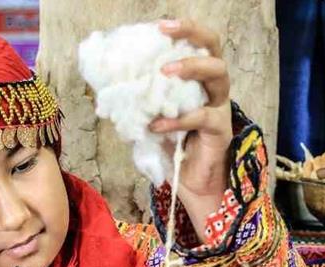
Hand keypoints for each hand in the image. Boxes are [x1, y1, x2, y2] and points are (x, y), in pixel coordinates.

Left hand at [151, 18, 232, 219]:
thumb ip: (137, 101)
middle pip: (214, 50)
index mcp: (198, 80)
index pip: (199, 44)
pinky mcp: (220, 130)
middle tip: (166, 34)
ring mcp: (220, 108)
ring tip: (164, 72)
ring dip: (191, 67)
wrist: (190, 184)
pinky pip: (202, 117)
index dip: (184, 29)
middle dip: (192, 35)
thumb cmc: (171, 147)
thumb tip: (104, 87)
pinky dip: (177, 119)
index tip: (159, 25)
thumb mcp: (149, 117)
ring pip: (219, 74)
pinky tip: (156, 125)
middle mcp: (213, 88)